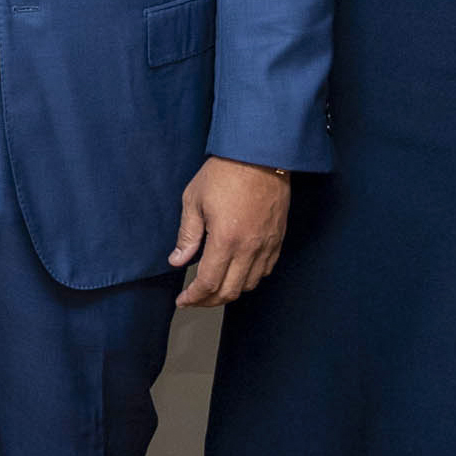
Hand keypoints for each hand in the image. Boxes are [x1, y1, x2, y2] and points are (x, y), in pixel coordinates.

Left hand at [169, 155, 290, 306]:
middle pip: (230, 291)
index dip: (194, 297)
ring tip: (213, 287)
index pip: (209, 282)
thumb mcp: (194, 200)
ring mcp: (267, 245)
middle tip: (194, 299)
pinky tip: (236, 273)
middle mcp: (250, 248)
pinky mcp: (278, 239)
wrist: (260, 154)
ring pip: (249, 284)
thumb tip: (177, 260)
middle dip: (209, 301)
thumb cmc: (224, 173)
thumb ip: (187, 235)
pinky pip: (265, 270)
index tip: (183, 301)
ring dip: (230, 291)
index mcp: (226, 240)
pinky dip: (249, 279)